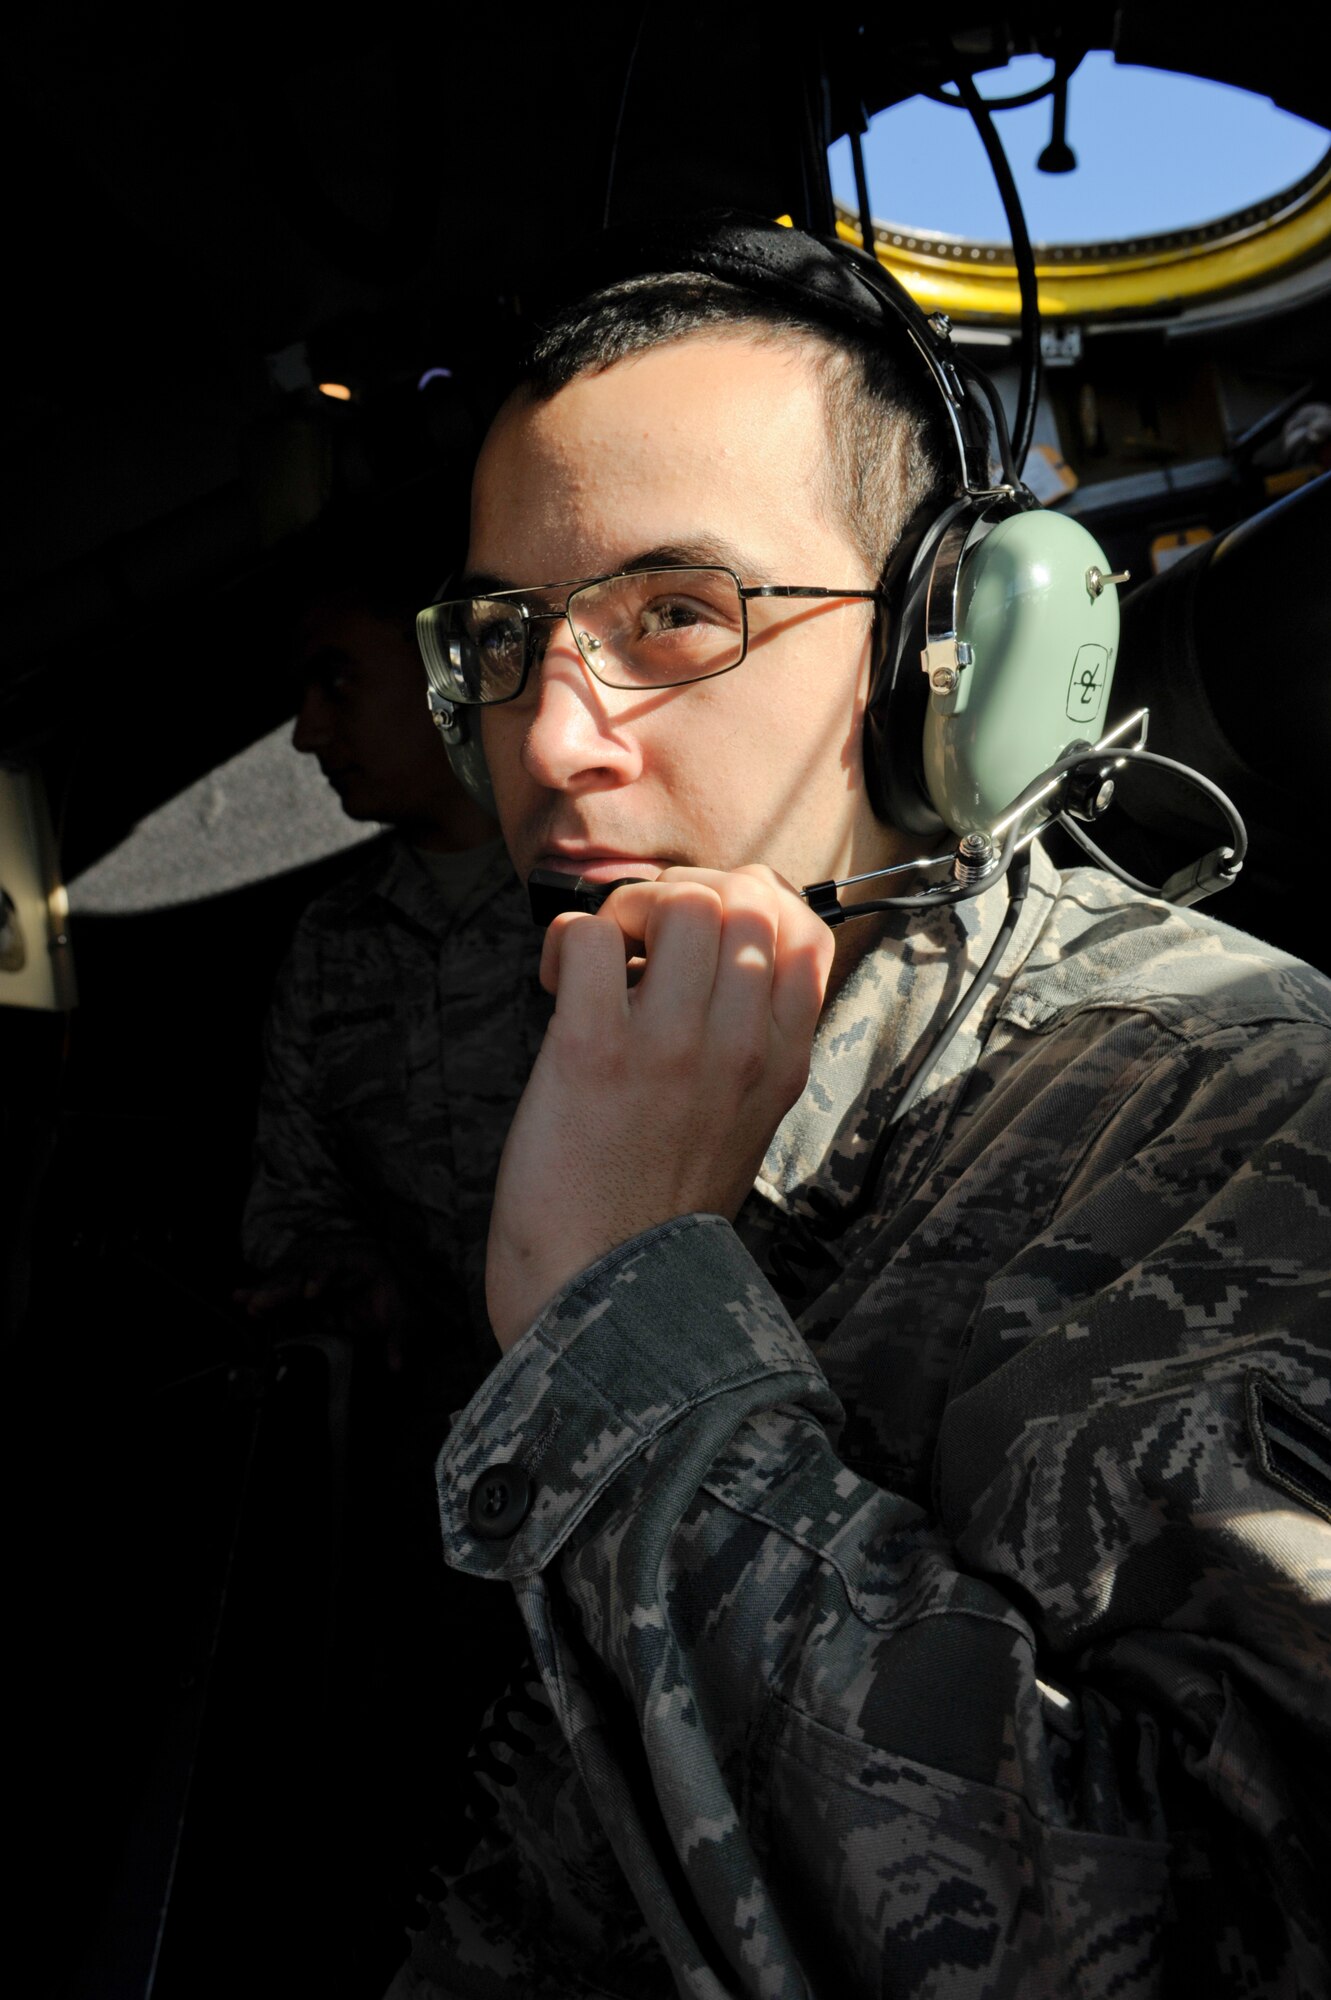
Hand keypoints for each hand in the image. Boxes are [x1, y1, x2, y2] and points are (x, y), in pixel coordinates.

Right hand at [235, 1240, 422, 1370]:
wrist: (376, 1276)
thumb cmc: (387, 1291)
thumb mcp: (401, 1311)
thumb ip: (399, 1337)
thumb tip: (397, 1367)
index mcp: (356, 1256)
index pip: (334, 1261)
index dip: (321, 1275)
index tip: (312, 1292)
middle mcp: (327, 1257)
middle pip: (300, 1270)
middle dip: (282, 1287)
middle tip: (262, 1302)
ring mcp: (308, 1268)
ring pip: (283, 1278)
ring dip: (263, 1291)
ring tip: (243, 1301)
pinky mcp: (295, 1283)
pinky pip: (275, 1288)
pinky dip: (259, 1295)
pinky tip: (238, 1298)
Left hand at [486, 865, 833, 1350]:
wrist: (605, 1303)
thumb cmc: (655, 1219)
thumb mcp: (740, 1132)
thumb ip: (744, 1054)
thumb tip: (706, 971)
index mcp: (780, 1065)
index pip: (806, 931)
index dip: (749, 901)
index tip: (698, 933)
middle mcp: (738, 1047)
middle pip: (745, 898)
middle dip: (683, 892)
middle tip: (638, 940)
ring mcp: (670, 1047)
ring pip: (678, 902)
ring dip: (626, 909)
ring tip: (600, 960)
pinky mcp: (593, 1052)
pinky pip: (587, 936)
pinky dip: (562, 942)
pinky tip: (555, 986)